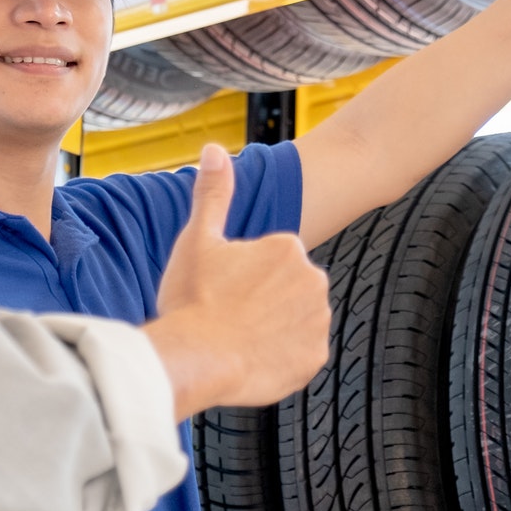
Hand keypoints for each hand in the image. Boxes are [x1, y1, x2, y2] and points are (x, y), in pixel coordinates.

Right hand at [143, 145, 330, 417]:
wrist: (195, 361)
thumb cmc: (192, 300)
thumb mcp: (197, 239)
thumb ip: (213, 192)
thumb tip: (214, 149)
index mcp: (287, 247)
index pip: (270, 261)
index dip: (241, 277)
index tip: (221, 291)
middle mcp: (313, 279)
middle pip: (286, 289)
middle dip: (263, 300)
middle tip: (227, 314)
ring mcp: (318, 321)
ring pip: (295, 320)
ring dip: (274, 328)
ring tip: (238, 338)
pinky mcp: (315, 357)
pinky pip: (301, 354)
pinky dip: (282, 357)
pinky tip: (253, 358)